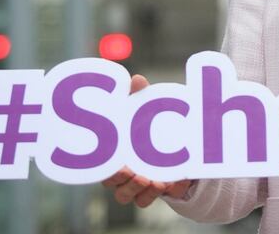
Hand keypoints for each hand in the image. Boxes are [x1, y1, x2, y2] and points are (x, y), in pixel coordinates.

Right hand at [101, 74, 193, 207]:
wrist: (175, 143)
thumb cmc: (149, 125)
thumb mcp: (145, 108)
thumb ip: (139, 96)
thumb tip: (136, 79)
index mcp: (113, 155)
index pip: (103, 166)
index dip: (108, 167)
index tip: (118, 162)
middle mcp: (121, 173)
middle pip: (113, 185)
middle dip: (122, 180)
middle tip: (135, 172)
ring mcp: (135, 185)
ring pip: (128, 196)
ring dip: (139, 189)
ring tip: (153, 179)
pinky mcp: (152, 191)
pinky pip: (147, 199)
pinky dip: (155, 193)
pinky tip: (166, 183)